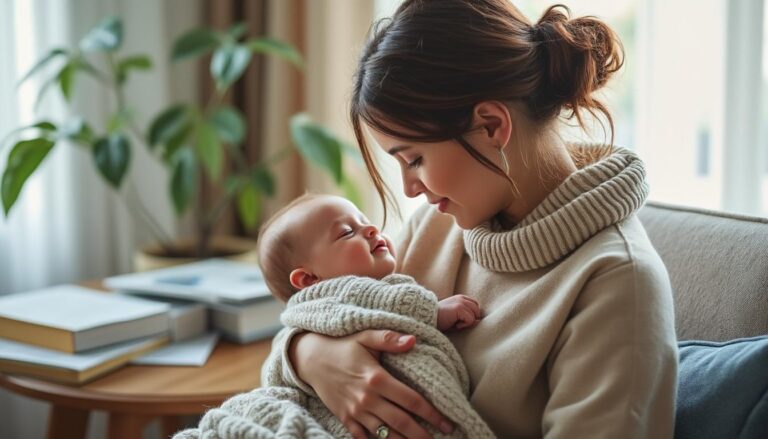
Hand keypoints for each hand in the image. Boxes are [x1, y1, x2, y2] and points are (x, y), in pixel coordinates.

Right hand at [289, 330, 454, 438]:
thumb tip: (413, 340)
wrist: (310, 358)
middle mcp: (367, 398)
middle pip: (402, 423)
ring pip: (385, 434)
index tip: (447, 422)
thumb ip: (390, 339)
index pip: (412, 400)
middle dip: (423, 435)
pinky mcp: (345, 418)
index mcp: (377, 378)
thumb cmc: (342, 345)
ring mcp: (355, 411)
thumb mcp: (365, 337)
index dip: (432, 414)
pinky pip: (363, 437)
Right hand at [436, 294, 481, 330]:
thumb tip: (479, 321)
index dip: (471, 315)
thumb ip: (467, 316)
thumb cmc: (440, 321)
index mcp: (461, 298)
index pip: (476, 306)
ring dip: (467, 323)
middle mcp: (461, 298)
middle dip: (471, 319)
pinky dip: (464, 325)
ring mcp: (460, 302)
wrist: (426, 319)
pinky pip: (471, 319)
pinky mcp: (459, 307)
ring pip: (475, 315)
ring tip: (455, 323)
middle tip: (458, 323)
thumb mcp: (455, 317)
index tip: (459, 321)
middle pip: (477, 310)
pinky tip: (454, 324)